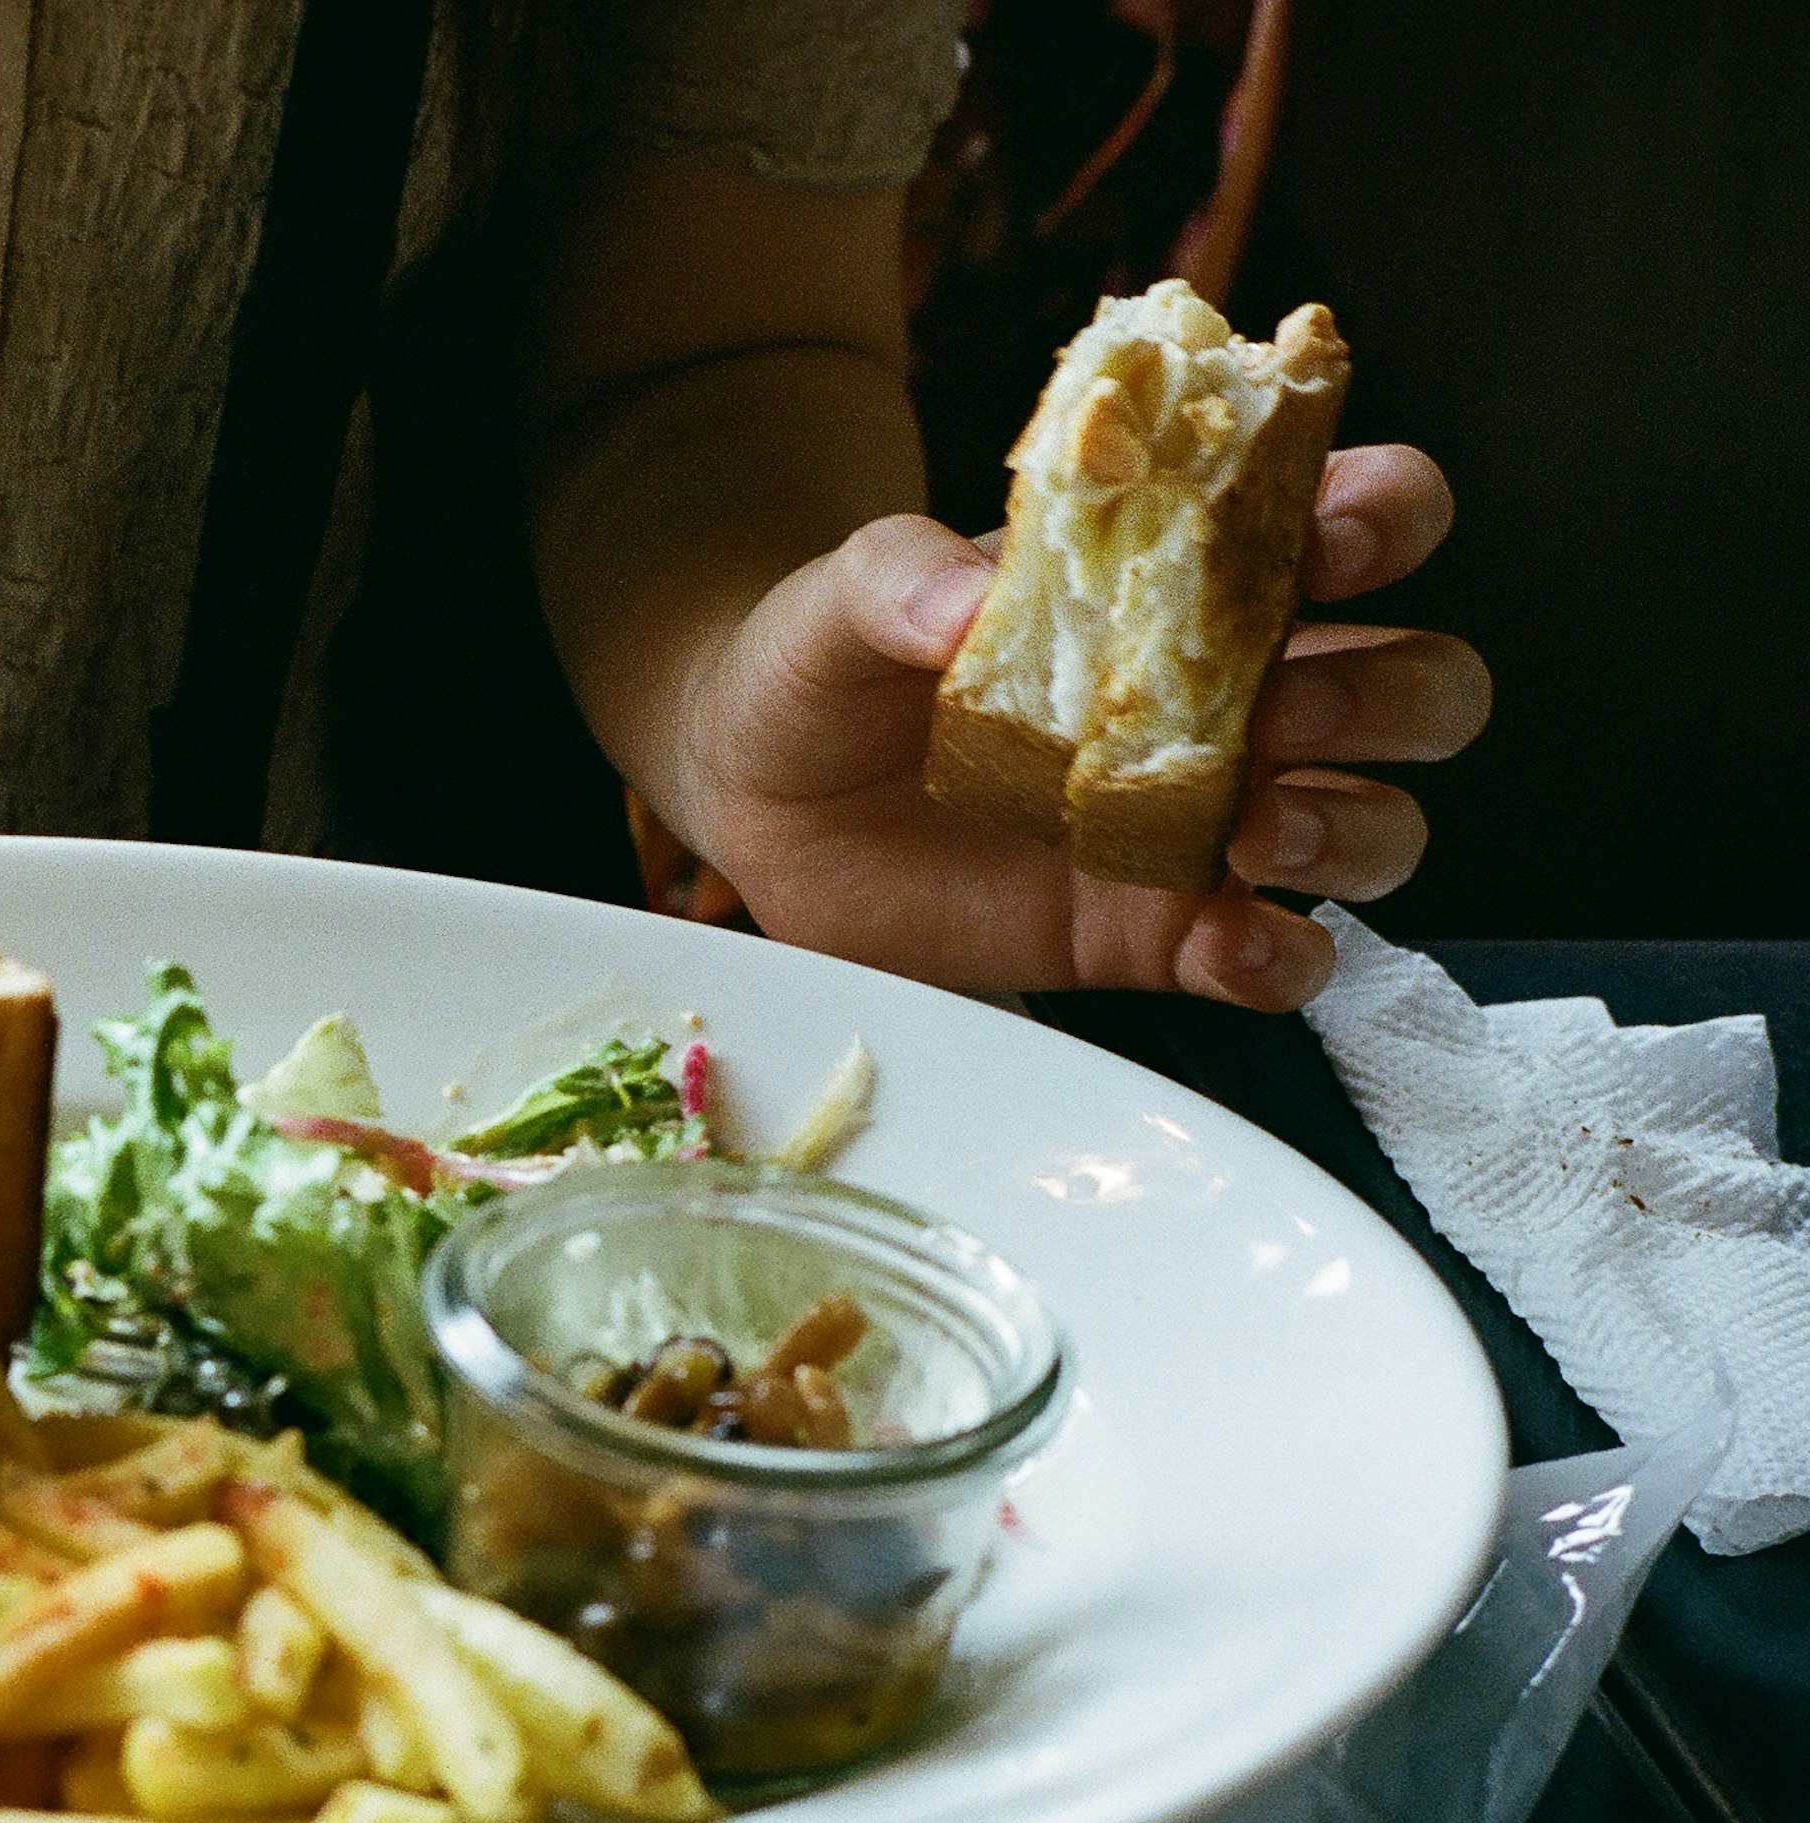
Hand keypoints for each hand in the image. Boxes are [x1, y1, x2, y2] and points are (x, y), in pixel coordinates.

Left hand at [658, 447, 1491, 1010]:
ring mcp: (1212, 821)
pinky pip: (1282, 957)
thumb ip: (900, 579)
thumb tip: (967, 604)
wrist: (753, 802)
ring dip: (1355, 826)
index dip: (1390, 514)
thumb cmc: (822, 670)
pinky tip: (1228, 942)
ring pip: (1382, 825)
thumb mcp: (840, 598)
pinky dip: (1284, 957)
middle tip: (1274, 707)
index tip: (1334, 537)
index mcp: (1194, 578)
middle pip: (1421, 684)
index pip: (1366, 519)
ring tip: (1251, 829)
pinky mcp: (1161, 933)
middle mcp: (1239, 696)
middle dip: (1386, 694)